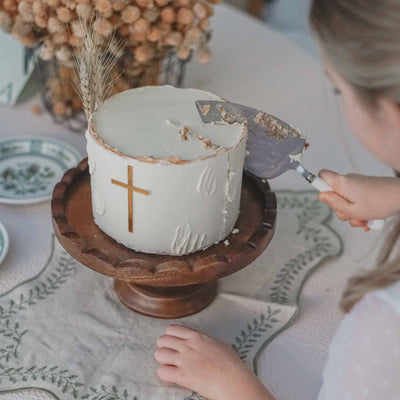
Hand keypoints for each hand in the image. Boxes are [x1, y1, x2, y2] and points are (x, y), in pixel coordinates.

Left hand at [155, 324, 273, 399]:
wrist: (234, 380)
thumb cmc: (230, 363)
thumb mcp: (217, 344)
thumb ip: (203, 340)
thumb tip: (198, 341)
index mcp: (196, 336)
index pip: (171, 329)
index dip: (169, 337)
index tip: (174, 344)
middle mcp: (187, 346)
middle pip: (162, 340)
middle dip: (164, 348)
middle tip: (171, 356)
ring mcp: (184, 360)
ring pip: (158, 354)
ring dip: (162, 361)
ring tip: (171, 366)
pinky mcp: (182, 376)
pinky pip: (161, 372)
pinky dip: (164, 375)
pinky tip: (173, 377)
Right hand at [318, 170, 399, 229]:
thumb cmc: (380, 203)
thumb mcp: (354, 210)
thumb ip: (335, 204)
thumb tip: (321, 196)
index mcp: (342, 183)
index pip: (322, 176)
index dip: (319, 185)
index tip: (325, 198)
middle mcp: (348, 180)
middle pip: (333, 194)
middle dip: (340, 208)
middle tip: (351, 216)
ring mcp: (357, 184)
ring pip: (345, 200)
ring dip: (352, 213)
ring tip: (364, 221)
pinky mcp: (364, 188)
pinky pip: (355, 199)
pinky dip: (359, 210)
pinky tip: (368, 220)